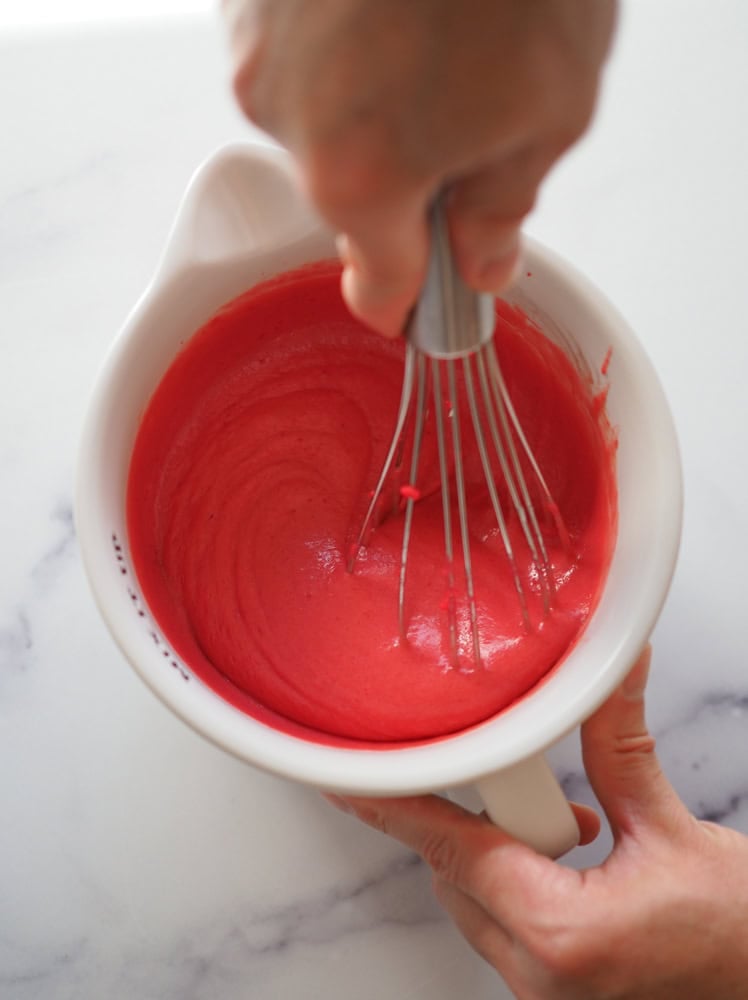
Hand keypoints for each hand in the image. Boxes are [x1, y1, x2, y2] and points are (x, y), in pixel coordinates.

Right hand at [223, 0, 616, 334]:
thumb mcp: (550, 106)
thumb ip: (502, 209)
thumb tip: (481, 260)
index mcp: (361, 173)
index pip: (376, 284)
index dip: (407, 297)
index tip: (415, 300)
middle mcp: (286, 117)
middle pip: (351, 194)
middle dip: (406, 172)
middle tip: (465, 108)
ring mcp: (255, 44)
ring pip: (322, 119)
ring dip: (373, 97)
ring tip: (432, 25)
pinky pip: (299, 51)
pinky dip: (341, 39)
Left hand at [326, 649, 747, 998]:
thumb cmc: (739, 936)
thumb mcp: (674, 829)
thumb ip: (619, 744)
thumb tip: (607, 672)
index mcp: (562, 935)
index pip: (455, 850)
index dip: (399, 807)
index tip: (352, 782)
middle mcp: (541, 978)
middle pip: (457, 873)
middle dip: (473, 818)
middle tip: (509, 777)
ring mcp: (545, 994)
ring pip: (475, 900)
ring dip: (499, 851)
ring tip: (562, 826)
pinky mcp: (556, 993)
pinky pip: (503, 925)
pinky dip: (517, 881)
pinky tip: (567, 855)